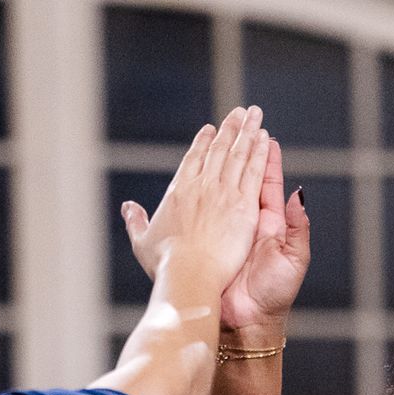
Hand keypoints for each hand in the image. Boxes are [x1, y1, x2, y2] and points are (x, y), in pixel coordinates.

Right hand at [120, 107, 269, 291]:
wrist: (188, 283)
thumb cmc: (165, 270)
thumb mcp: (144, 243)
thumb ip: (137, 222)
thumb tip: (128, 206)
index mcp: (179, 195)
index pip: (195, 161)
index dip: (204, 144)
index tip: (210, 129)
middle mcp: (201, 189)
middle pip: (220, 152)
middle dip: (231, 130)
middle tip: (240, 112)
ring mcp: (223, 194)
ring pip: (238, 156)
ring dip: (248, 133)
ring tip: (254, 115)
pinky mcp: (243, 206)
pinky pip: (254, 172)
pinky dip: (260, 154)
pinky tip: (266, 139)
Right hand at [218, 137, 309, 331]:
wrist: (247, 321)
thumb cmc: (274, 294)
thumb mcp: (294, 258)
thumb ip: (298, 227)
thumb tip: (300, 194)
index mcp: (269, 225)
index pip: (267, 185)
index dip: (266, 161)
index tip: (265, 136)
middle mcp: (249, 224)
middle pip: (246, 181)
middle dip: (246, 154)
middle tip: (245, 126)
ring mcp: (229, 231)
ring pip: (227, 190)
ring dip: (227, 164)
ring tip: (226, 138)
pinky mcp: (211, 240)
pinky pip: (208, 209)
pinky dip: (205, 189)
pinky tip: (201, 171)